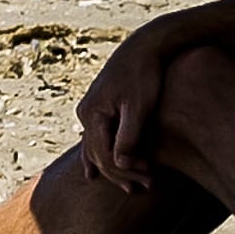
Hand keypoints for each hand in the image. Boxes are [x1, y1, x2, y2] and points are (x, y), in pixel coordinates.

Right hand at [76, 25, 173, 190]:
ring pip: (97, 150)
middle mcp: (85, 114)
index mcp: (92, 113)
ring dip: (115, 169)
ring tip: (134, 186)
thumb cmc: (145, 73)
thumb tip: (121, 165)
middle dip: (121, 174)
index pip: (103, 155)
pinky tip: (97, 174)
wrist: (145, 46)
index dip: (125, 172)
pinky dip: (103, 156)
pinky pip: (97, 140)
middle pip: (98, 156)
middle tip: (146, 187)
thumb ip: (129, 136)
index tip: (149, 178)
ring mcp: (89, 112)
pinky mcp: (99, 109)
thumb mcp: (139, 106)